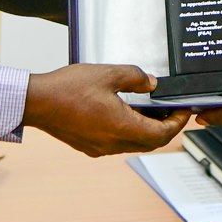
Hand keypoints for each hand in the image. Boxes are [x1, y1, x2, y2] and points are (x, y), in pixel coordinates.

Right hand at [23, 64, 189, 155]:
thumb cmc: (68, 89)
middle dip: (165, 128)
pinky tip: (125, 114)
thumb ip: (135, 78)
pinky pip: (117, 144)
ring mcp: (99, 148)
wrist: (37, 102)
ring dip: (146, 131)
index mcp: (122, 128)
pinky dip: (129, 132)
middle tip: (171, 111)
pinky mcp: (89, 146)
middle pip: (150, 143)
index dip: (177, 124)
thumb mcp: (108, 74)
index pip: (161, 135)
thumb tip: (151, 84)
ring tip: (151, 111)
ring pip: (133, 144)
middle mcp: (112, 144)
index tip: (184, 112)